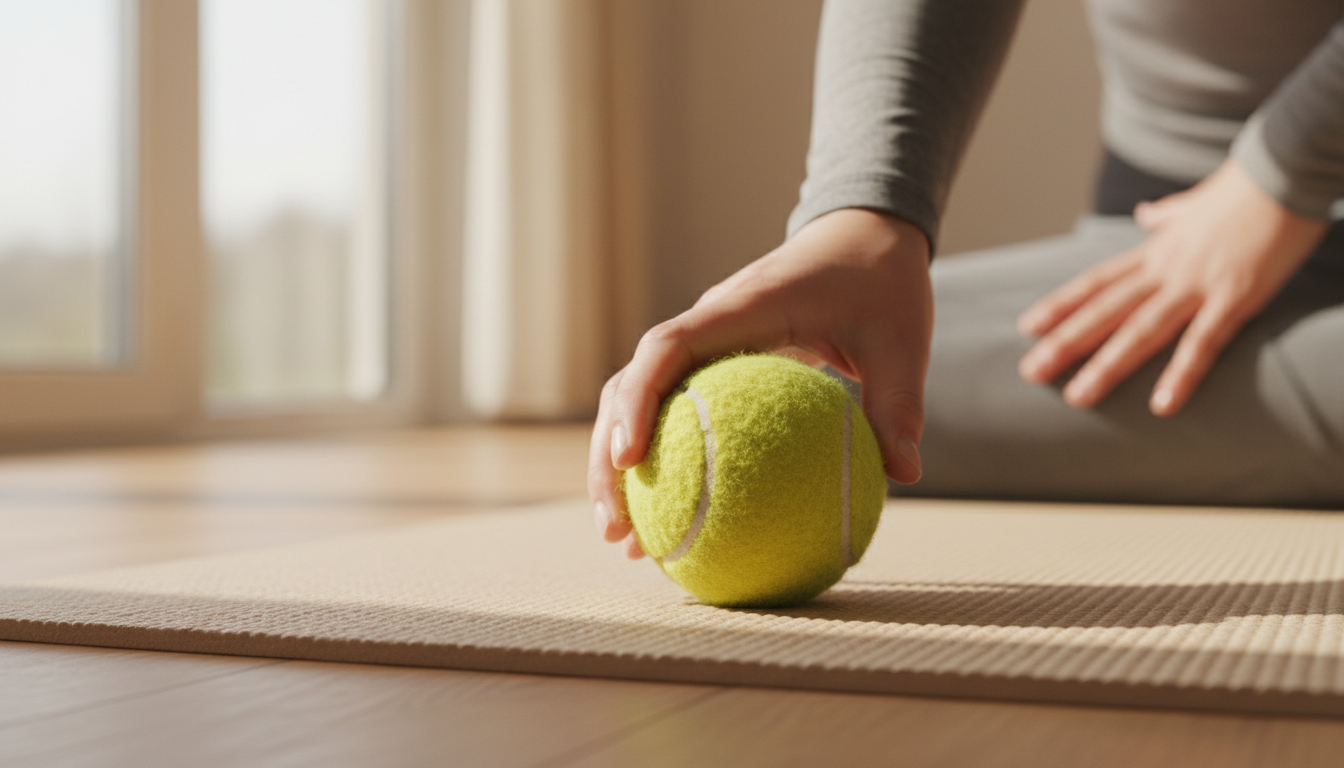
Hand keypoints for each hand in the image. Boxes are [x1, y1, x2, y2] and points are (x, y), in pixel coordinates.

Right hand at [589, 208, 933, 558]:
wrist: (867, 234)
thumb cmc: (883, 283)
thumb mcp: (903, 341)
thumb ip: (899, 403)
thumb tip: (903, 474)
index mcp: (743, 307)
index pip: (666, 347)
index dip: (637, 400)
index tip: (629, 460)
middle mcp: (709, 323)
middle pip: (627, 386)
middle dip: (609, 458)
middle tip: (616, 530)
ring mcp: (705, 343)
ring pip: (636, 401)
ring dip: (619, 467)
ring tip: (628, 541)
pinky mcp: (713, 361)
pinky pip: (673, 410)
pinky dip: (662, 459)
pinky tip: (676, 519)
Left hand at [1017, 158, 1327, 415]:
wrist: (1285, 170)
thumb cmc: (1244, 190)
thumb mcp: (1193, 203)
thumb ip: (1166, 215)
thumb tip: (1146, 214)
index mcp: (1155, 251)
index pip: (1097, 282)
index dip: (1061, 305)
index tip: (1028, 327)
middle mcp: (1165, 269)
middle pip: (1106, 310)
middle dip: (1066, 342)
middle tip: (1031, 372)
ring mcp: (1197, 284)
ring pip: (1141, 330)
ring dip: (1107, 365)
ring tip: (1077, 396)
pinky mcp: (1235, 297)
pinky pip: (1203, 342)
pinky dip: (1181, 374)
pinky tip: (1161, 405)